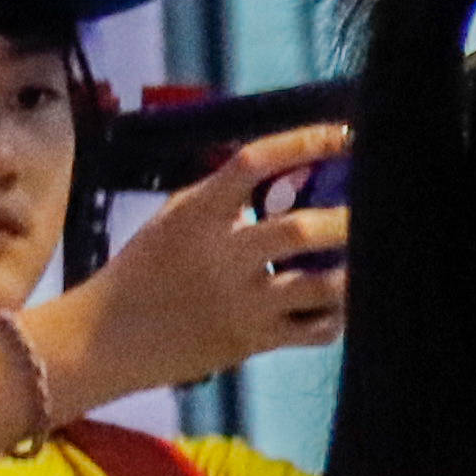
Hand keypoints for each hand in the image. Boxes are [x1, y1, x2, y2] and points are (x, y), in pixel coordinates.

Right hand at [43, 124, 349, 402]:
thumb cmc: (143, 272)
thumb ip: (226, 199)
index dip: (305, 142)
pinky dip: (336, 318)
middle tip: (373, 214)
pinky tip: (338, 308)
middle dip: (346, 221)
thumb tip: (298, 173)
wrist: (103, 338)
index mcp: (197, 212)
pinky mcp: (253, 340)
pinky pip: (316, 329)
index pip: (254, 162)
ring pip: (321, 285)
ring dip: (352, 274)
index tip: (346, 134)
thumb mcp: (174, 221)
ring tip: (369, 264)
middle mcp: (222, 254)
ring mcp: (241, 301)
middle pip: (300, 229)